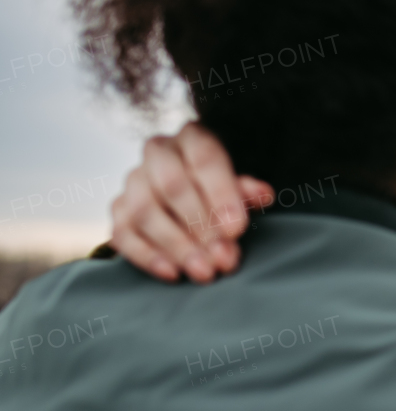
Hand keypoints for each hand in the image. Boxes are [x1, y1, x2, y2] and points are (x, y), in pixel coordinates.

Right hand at [110, 122, 274, 282]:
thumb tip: (263, 194)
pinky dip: (146, 256)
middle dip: (200, 226)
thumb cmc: (221, 188)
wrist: (192, 192)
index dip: (222, 195)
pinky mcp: (118, 209)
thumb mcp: (239, 185)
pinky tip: (173, 273)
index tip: (237, 230)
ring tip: (204, 271)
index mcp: (193, 137)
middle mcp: (158, 153)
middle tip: (223, 258)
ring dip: (176, 245)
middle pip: (172, 186)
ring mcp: (133, 180)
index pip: (205, 159)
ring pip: (145, 211)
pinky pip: (123, 233)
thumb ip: (247, 191)